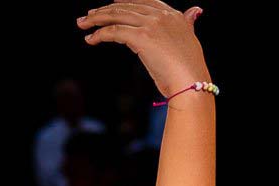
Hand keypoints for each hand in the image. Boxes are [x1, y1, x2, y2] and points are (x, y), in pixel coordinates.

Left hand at [78, 2, 207, 96]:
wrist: (192, 84)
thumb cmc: (190, 69)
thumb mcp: (190, 39)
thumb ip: (188, 23)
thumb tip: (195, 11)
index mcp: (173, 15)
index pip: (144, 2)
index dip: (125, 2)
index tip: (110, 5)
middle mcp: (162, 15)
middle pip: (126, 7)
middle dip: (104, 11)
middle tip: (88, 16)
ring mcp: (151, 24)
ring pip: (117, 16)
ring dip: (96, 19)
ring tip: (83, 24)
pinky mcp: (142, 37)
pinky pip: (114, 31)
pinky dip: (100, 34)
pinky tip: (91, 39)